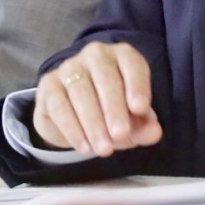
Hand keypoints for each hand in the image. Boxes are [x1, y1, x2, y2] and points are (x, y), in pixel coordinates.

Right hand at [31, 41, 162, 156]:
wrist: (73, 115)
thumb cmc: (111, 112)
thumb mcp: (132, 120)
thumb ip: (144, 125)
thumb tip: (155, 132)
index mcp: (121, 56)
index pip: (131, 64)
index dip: (137, 85)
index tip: (140, 109)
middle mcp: (94, 55)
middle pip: (105, 78)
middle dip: (114, 109)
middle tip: (121, 135)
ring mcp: (69, 67)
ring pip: (80, 91)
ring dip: (93, 123)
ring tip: (104, 149)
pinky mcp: (48, 85)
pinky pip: (59, 105)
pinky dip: (72, 128)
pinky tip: (84, 146)